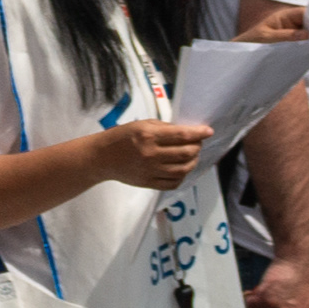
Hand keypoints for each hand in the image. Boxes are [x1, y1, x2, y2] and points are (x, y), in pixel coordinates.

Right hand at [97, 119, 215, 189]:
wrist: (100, 158)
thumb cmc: (120, 137)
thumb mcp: (141, 125)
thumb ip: (164, 128)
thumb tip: (187, 133)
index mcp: (149, 135)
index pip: (182, 135)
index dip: (199, 133)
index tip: (208, 131)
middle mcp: (151, 154)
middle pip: (187, 152)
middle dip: (197, 146)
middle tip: (196, 143)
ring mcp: (150, 170)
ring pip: (184, 169)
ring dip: (193, 161)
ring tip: (191, 156)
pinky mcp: (148, 182)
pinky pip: (173, 182)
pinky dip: (182, 176)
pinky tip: (180, 169)